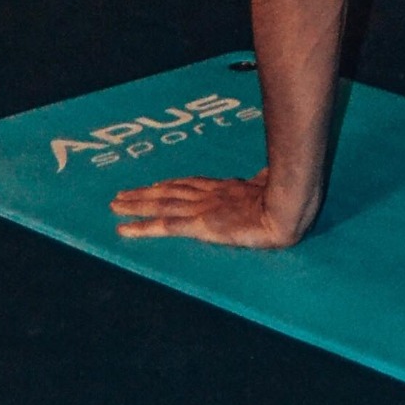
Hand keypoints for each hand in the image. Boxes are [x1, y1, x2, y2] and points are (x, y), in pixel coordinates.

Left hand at [110, 168, 306, 248]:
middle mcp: (209, 195)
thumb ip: (266, 182)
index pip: (192, 185)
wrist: (288, 210)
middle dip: (144, 194)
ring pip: (160, 205)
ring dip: (136, 206)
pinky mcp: (199, 225)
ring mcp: (202, 209)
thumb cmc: (289, 201)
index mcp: (227, 188)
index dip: (171, 185)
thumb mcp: (274, 188)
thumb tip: (271, 174)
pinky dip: (142, 228)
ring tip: (115, 206)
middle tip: (120, 195)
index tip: (155, 185)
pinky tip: (125, 230)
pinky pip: (164, 226)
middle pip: (169, 192)